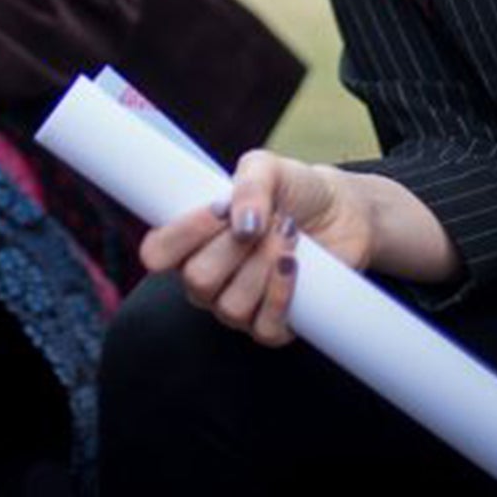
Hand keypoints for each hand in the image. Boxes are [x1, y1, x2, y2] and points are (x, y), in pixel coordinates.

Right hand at [139, 151, 372, 347]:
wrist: (340, 210)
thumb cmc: (293, 189)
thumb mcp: (267, 167)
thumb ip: (248, 185)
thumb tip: (242, 225)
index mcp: (190, 241)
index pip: (156, 253)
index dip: (183, 233)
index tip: (220, 207)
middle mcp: (206, 278)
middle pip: (197, 280)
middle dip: (236, 246)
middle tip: (264, 219)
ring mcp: (236, 306)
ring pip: (231, 306)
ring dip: (264, 264)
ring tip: (287, 233)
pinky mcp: (270, 326)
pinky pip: (263, 329)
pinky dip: (281, 294)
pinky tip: (294, 264)